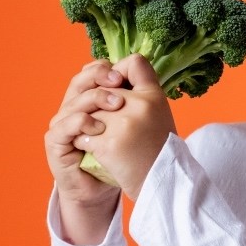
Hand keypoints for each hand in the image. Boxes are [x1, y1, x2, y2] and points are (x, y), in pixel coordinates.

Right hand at [45, 59, 126, 243]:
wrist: (100, 188)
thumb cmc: (118, 157)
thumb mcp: (131, 127)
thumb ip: (135, 104)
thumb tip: (149, 81)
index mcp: (90, 98)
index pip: (93, 72)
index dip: (107, 69)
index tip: (125, 75)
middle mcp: (73, 106)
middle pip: (81, 80)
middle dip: (100, 77)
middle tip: (120, 83)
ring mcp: (62, 122)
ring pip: (75, 100)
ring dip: (96, 98)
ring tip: (117, 106)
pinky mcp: (55, 140)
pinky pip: (65, 125)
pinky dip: (82, 122)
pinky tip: (99, 128)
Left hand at [89, 54, 175, 199]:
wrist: (162, 183)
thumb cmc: (158, 149)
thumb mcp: (159, 115)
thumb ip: (141, 94)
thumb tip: (113, 74)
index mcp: (155, 96)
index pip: (135, 62)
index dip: (119, 71)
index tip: (115, 86)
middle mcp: (141, 105)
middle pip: (103, 90)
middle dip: (96, 105)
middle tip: (98, 120)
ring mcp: (124, 123)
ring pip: (90, 112)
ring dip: (88, 126)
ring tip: (95, 137)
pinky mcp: (109, 143)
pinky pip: (84, 135)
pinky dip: (84, 144)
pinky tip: (92, 151)